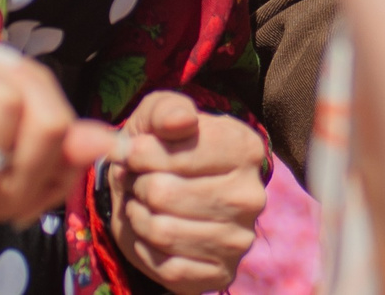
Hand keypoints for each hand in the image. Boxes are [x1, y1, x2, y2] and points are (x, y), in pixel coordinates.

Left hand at [107, 92, 269, 292]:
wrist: (162, 194)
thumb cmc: (161, 149)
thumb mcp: (158, 115)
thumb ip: (167, 110)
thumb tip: (181, 121)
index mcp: (246, 149)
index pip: (181, 154)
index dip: (143, 153)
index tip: (133, 151)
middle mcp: (251, 196)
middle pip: (164, 194)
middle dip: (138, 186)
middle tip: (139, 181)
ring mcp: (240, 239)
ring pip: (163, 232)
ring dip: (138, 217)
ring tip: (142, 204)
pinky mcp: (222, 273)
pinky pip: (167, 268)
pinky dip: (146, 250)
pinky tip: (150, 234)